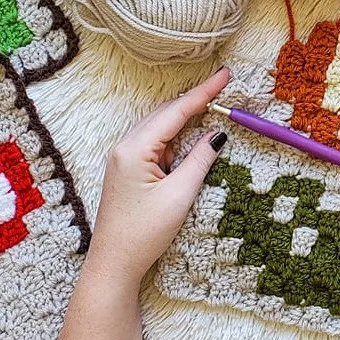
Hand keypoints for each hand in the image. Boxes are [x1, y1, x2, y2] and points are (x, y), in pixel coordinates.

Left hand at [86, 66, 231, 288]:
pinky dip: (177, 136)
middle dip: (195, 100)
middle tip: (223, 86)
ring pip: (161, 127)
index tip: (225, 75)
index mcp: (135, 148)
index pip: (176, 112)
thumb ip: (199, 159)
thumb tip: (216, 134)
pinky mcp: (129, 170)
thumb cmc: (144, 233)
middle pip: (166, 114)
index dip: (203, 92)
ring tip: (213, 105)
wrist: (114, 263)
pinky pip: (157, 143)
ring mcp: (125, 158)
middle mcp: (126, 146)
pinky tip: (192, 135)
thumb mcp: (180, 194)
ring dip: (186, 117)